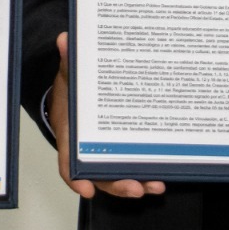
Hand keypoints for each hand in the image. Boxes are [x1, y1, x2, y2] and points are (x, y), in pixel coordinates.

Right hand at [52, 32, 165, 199]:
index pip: (68, 164)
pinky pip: (130, 167)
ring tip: (154, 186)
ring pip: (118, 177)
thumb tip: (66, 41)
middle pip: (99, 176)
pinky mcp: (120, 152)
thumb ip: (69, 61)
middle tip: (135, 187)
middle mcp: (88, 152)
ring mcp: (105, 154)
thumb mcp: (68, 76)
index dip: (76, 179)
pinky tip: (162, 176)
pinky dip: (145, 174)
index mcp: (70, 138)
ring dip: (136, 184)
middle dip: (117, 185)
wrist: (76, 95)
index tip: (86, 189)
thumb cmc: (71, 92)